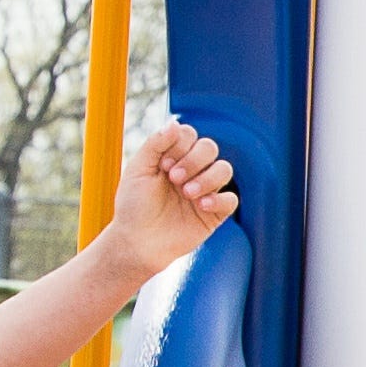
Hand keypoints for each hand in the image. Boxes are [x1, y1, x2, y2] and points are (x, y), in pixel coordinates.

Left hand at [103, 124, 237, 273]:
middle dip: (193, 160)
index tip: (162, 165)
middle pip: (209, 147)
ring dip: (207, 177)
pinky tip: (201, 205)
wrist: (137, 242)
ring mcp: (205, 191)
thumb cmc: (133, 206)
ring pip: (224, 169)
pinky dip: (219, 199)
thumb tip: (175, 123)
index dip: (179, 145)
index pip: (189, 135)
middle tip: (173, 178)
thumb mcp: (137, 170)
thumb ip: (155, 144)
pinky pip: (232, 199)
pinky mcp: (214, 213)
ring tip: (186, 193)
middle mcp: (192, 171)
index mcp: (173, 157)